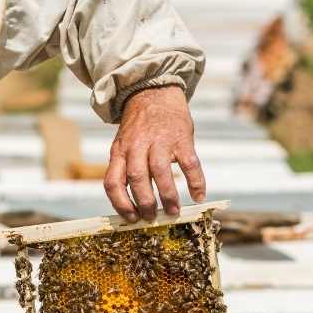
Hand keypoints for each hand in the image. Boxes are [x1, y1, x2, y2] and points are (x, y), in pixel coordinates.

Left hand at [103, 86, 206, 220]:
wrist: (154, 93)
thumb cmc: (138, 128)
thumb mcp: (122, 145)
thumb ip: (124, 168)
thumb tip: (131, 205)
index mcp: (119, 151)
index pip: (112, 182)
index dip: (120, 203)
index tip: (130, 218)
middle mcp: (137, 146)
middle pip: (137, 178)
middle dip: (145, 203)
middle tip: (152, 218)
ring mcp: (160, 141)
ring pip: (161, 172)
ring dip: (168, 196)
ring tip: (174, 212)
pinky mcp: (181, 138)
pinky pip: (190, 163)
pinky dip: (196, 182)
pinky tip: (199, 196)